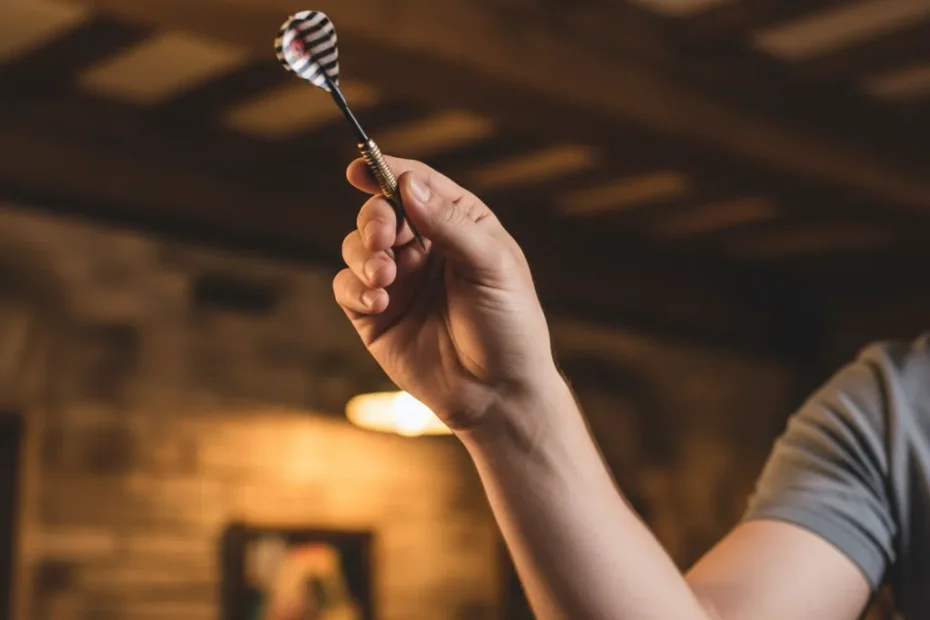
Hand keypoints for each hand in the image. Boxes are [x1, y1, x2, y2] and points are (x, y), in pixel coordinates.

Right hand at [333, 156, 557, 431]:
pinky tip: (378, 301)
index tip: (359, 167)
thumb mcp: (491, 267)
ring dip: (363, 255)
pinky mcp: (374, 315)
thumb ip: (449, 224)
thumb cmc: (509, 326)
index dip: (385, 171)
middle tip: (382, 238)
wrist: (497, 395)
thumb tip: (406, 182)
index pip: (416, 185)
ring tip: (385, 277)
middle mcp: (425, 247)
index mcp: (459, 224)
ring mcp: (397, 280)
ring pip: (356, 246)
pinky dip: (354, 287)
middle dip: (373, 219)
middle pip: (378, 211)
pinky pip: (346, 286)